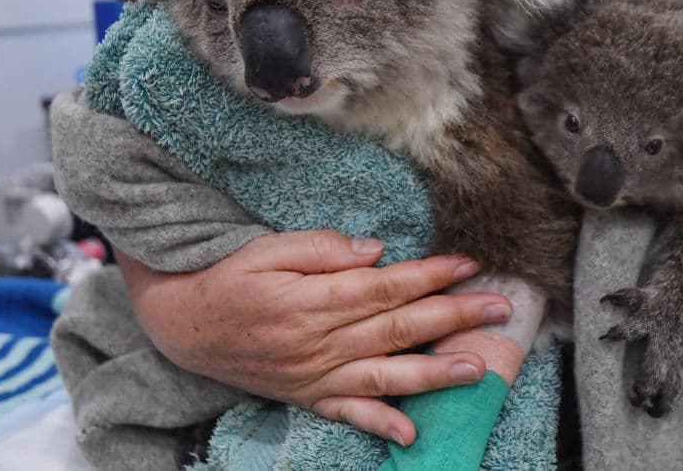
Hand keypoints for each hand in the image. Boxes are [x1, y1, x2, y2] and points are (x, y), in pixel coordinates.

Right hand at [115, 230, 512, 445]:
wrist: (185, 324)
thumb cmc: (230, 278)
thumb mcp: (268, 248)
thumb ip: (322, 249)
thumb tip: (376, 251)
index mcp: (312, 299)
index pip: (385, 285)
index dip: (430, 275)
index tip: (468, 263)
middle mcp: (319, 342)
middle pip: (397, 328)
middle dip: (452, 317)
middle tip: (498, 307)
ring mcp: (315, 375)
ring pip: (384, 374)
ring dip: (433, 373)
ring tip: (477, 367)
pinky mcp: (307, 396)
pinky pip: (347, 414)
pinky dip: (379, 425)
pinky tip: (410, 434)